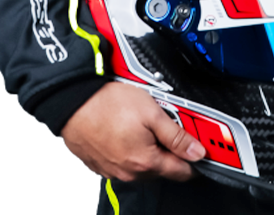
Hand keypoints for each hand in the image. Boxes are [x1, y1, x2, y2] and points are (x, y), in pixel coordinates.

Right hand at [60, 81, 205, 181]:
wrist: (72, 101)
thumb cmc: (108, 103)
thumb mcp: (152, 111)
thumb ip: (177, 135)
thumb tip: (198, 152)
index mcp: (146, 162)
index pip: (183, 171)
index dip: (195, 157)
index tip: (201, 147)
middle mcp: (130, 173)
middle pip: (163, 167)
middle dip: (170, 148)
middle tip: (167, 122)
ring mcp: (114, 170)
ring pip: (144, 164)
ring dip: (150, 147)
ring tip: (144, 121)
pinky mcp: (102, 164)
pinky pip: (125, 161)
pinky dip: (131, 148)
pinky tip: (127, 128)